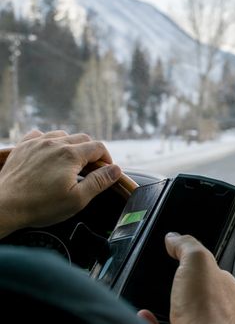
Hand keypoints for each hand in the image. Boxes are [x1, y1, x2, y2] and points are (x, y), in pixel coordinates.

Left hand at [0, 130, 120, 237]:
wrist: (4, 206)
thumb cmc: (40, 206)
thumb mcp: (77, 199)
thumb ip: (99, 182)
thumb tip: (116, 170)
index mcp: (71, 155)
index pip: (98, 147)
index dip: (107, 159)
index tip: (106, 171)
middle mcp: (55, 143)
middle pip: (83, 138)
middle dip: (91, 152)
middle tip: (91, 169)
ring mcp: (37, 143)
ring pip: (62, 135)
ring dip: (71, 145)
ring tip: (71, 162)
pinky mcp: (22, 147)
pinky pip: (40, 134)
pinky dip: (49, 141)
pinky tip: (49, 153)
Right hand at [137, 233, 234, 323]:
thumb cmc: (206, 309)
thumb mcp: (197, 260)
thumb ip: (187, 245)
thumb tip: (174, 237)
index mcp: (230, 291)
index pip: (219, 271)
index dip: (201, 263)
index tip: (183, 258)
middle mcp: (222, 313)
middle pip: (203, 294)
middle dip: (185, 287)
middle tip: (170, 281)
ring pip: (188, 315)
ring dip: (171, 306)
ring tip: (154, 299)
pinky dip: (156, 322)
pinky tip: (146, 316)